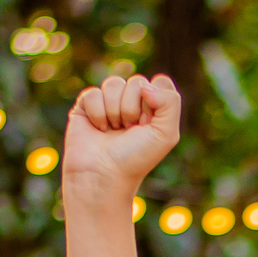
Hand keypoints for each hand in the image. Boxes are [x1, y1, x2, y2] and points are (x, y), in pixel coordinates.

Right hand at [63, 73, 181, 197]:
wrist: (104, 175)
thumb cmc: (136, 159)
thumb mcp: (166, 134)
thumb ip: (170, 102)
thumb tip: (146, 84)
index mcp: (154, 110)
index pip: (160, 82)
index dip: (155, 101)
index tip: (149, 125)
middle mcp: (132, 104)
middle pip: (137, 81)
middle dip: (134, 108)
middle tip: (130, 131)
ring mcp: (109, 103)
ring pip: (114, 83)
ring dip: (115, 111)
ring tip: (114, 131)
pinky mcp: (87, 105)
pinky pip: (93, 93)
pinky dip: (98, 113)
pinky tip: (98, 129)